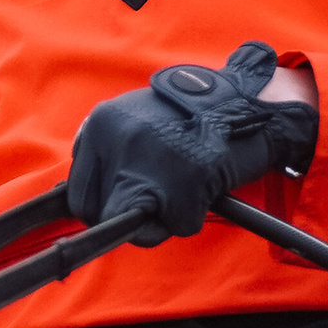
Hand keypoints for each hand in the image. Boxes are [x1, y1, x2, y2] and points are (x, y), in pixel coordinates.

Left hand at [67, 42, 319, 240]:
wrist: (250, 101)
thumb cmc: (193, 117)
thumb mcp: (135, 117)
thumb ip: (107, 152)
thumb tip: (78, 204)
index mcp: (101, 123)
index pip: (77, 191)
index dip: (106, 202)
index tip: (131, 196)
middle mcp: (117, 139)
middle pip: (94, 212)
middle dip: (124, 214)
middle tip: (159, 197)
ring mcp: (148, 161)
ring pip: (128, 223)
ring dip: (156, 220)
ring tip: (181, 193)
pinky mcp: (182, 182)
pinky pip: (174, 226)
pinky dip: (189, 218)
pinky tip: (203, 189)